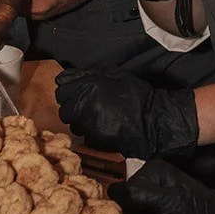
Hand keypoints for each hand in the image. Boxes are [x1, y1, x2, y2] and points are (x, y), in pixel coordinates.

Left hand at [55, 68, 197, 158]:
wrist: (152, 122)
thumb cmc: (137, 95)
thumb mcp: (117, 75)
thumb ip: (92, 73)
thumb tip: (72, 75)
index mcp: (90, 86)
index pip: (62, 86)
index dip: (68, 88)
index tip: (74, 90)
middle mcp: (85, 104)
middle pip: (64, 107)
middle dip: (72, 105)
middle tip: (85, 105)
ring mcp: (88, 124)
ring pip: (72, 123)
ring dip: (79, 120)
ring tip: (95, 116)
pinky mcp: (93, 139)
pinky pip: (83, 135)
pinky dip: (89, 131)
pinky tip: (101, 127)